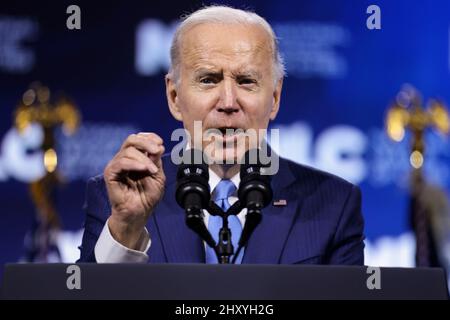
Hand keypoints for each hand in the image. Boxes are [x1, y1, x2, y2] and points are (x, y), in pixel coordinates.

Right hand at [103, 132, 164, 248]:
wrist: (139, 213)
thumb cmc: (147, 197)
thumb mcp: (158, 176)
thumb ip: (156, 161)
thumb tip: (158, 147)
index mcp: (135, 158)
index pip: (139, 139)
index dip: (150, 137)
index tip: (160, 143)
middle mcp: (124, 159)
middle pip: (131, 140)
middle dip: (146, 142)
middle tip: (157, 150)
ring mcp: (117, 166)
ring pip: (127, 151)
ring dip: (144, 159)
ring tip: (152, 170)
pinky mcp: (110, 174)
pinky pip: (120, 162)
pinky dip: (134, 164)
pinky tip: (144, 169)